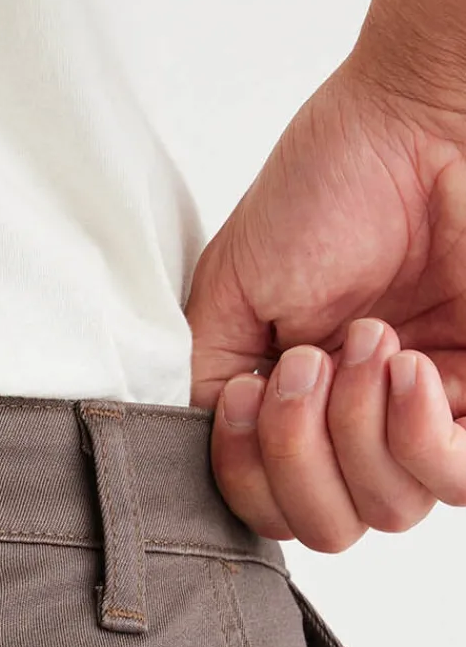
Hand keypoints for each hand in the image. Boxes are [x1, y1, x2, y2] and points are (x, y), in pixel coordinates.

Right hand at [186, 55, 465, 549]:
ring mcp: (427, 420)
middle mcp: (364, 430)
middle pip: (329, 529)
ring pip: (386, 512)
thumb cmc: (331, 185)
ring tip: (365, 341)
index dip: (249, 476)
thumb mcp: (227, 293)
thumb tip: (211, 451)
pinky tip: (405, 366)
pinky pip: (454, 481)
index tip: (248, 391)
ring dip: (356, 432)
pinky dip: (415, 434)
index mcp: (301, 414)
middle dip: (299, 455)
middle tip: (305, 362)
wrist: (417, 118)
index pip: (272, 514)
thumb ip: (205, 385)